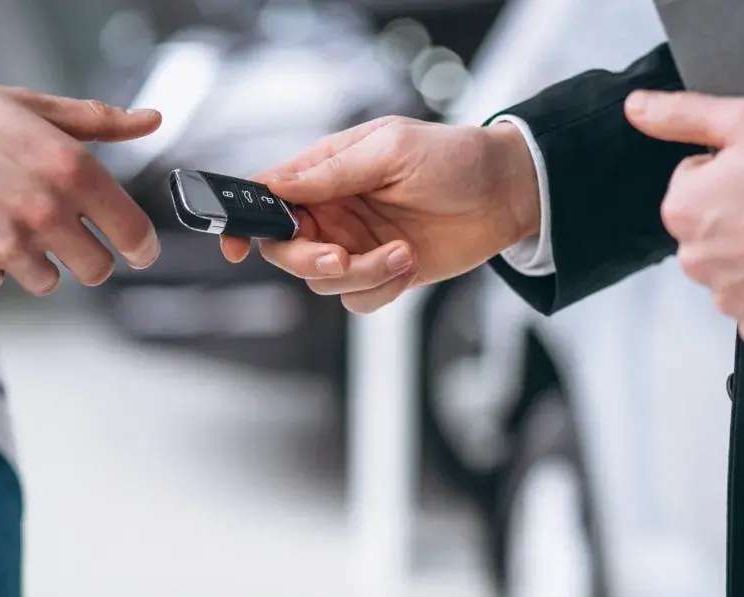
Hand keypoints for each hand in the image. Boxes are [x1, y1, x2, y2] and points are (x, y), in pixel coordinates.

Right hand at [0, 79, 161, 295]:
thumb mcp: (27, 105)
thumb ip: (96, 121)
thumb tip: (148, 121)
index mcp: (67, 167)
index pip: (131, 231)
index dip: (141, 245)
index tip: (139, 250)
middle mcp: (42, 211)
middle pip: (96, 269)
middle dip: (86, 255)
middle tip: (60, 232)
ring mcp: (5, 246)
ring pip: (49, 281)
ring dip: (36, 260)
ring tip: (2, 219)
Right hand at [220, 116, 539, 312]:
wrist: (507, 194)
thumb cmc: (454, 159)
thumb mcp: (391, 150)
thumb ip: (331, 172)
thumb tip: (278, 185)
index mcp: (325, 172)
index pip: (266, 196)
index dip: (243, 221)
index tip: (236, 246)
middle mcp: (332, 211)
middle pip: (286, 250)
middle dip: (310, 260)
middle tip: (343, 257)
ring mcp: (355, 244)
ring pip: (322, 281)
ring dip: (361, 274)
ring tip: (402, 251)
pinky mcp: (381, 273)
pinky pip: (357, 299)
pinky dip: (381, 289)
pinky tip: (409, 263)